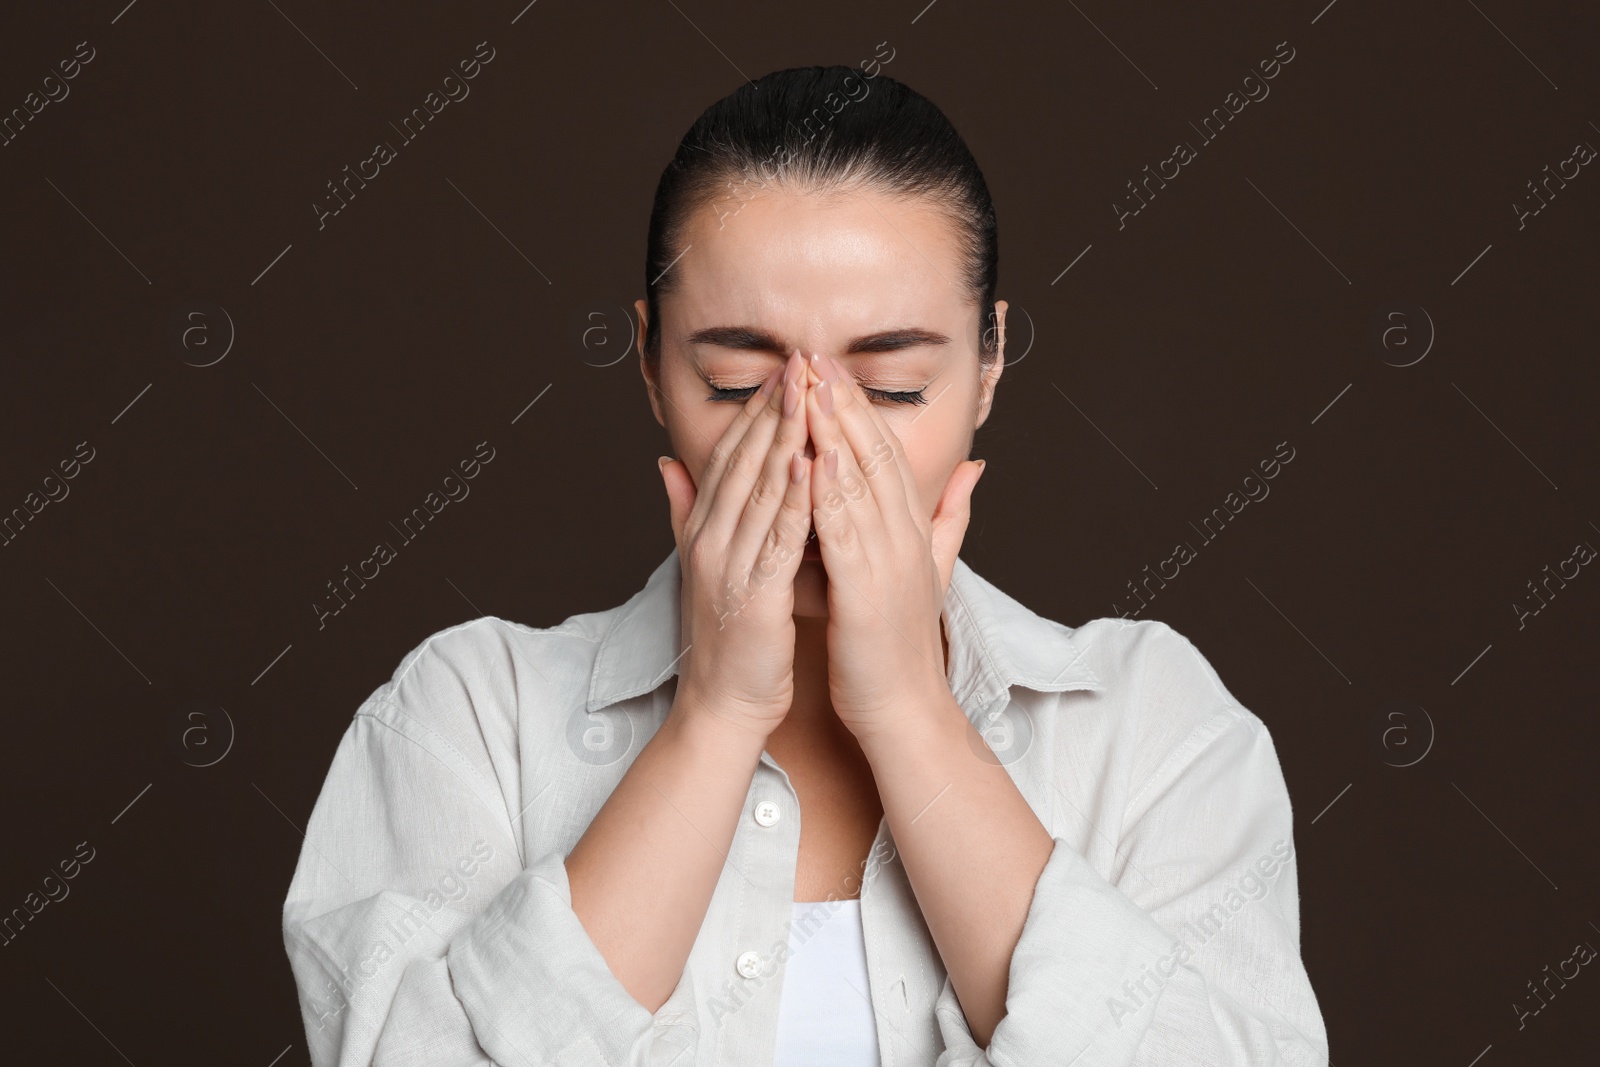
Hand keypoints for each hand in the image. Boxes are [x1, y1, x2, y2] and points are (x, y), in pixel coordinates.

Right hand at [658, 350, 815, 741]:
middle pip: (743, 460)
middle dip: (773, 407)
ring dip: (785, 437)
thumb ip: (686, 511)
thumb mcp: (704, 564)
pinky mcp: (753, 593)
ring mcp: (728, 564)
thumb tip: (666, 464)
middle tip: (799, 359)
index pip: (729, 455)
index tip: (784, 369)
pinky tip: (810, 463)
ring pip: (759, 488)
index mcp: (704, 529)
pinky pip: (777, 536)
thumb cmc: (729, 638)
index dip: (756, 409)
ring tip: (807, 392)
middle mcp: (709, 538)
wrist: (722, 704)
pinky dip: (793, 497)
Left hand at [802, 353, 985, 741]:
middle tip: (814, 356)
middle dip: (844, 403)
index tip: (831, 368)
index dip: (860, 408)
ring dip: (833, 433)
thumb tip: (976, 467)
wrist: (905, 708)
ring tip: (807, 389)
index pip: (887, 454)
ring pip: (861, 485)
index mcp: (914, 530)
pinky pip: (846, 534)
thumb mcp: (929, 569)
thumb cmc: (900, 642)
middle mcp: (907, 537)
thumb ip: (949, 516)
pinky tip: (812, 461)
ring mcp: (891, 563)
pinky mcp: (869, 593)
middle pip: (875, 456)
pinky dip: (830, 495)